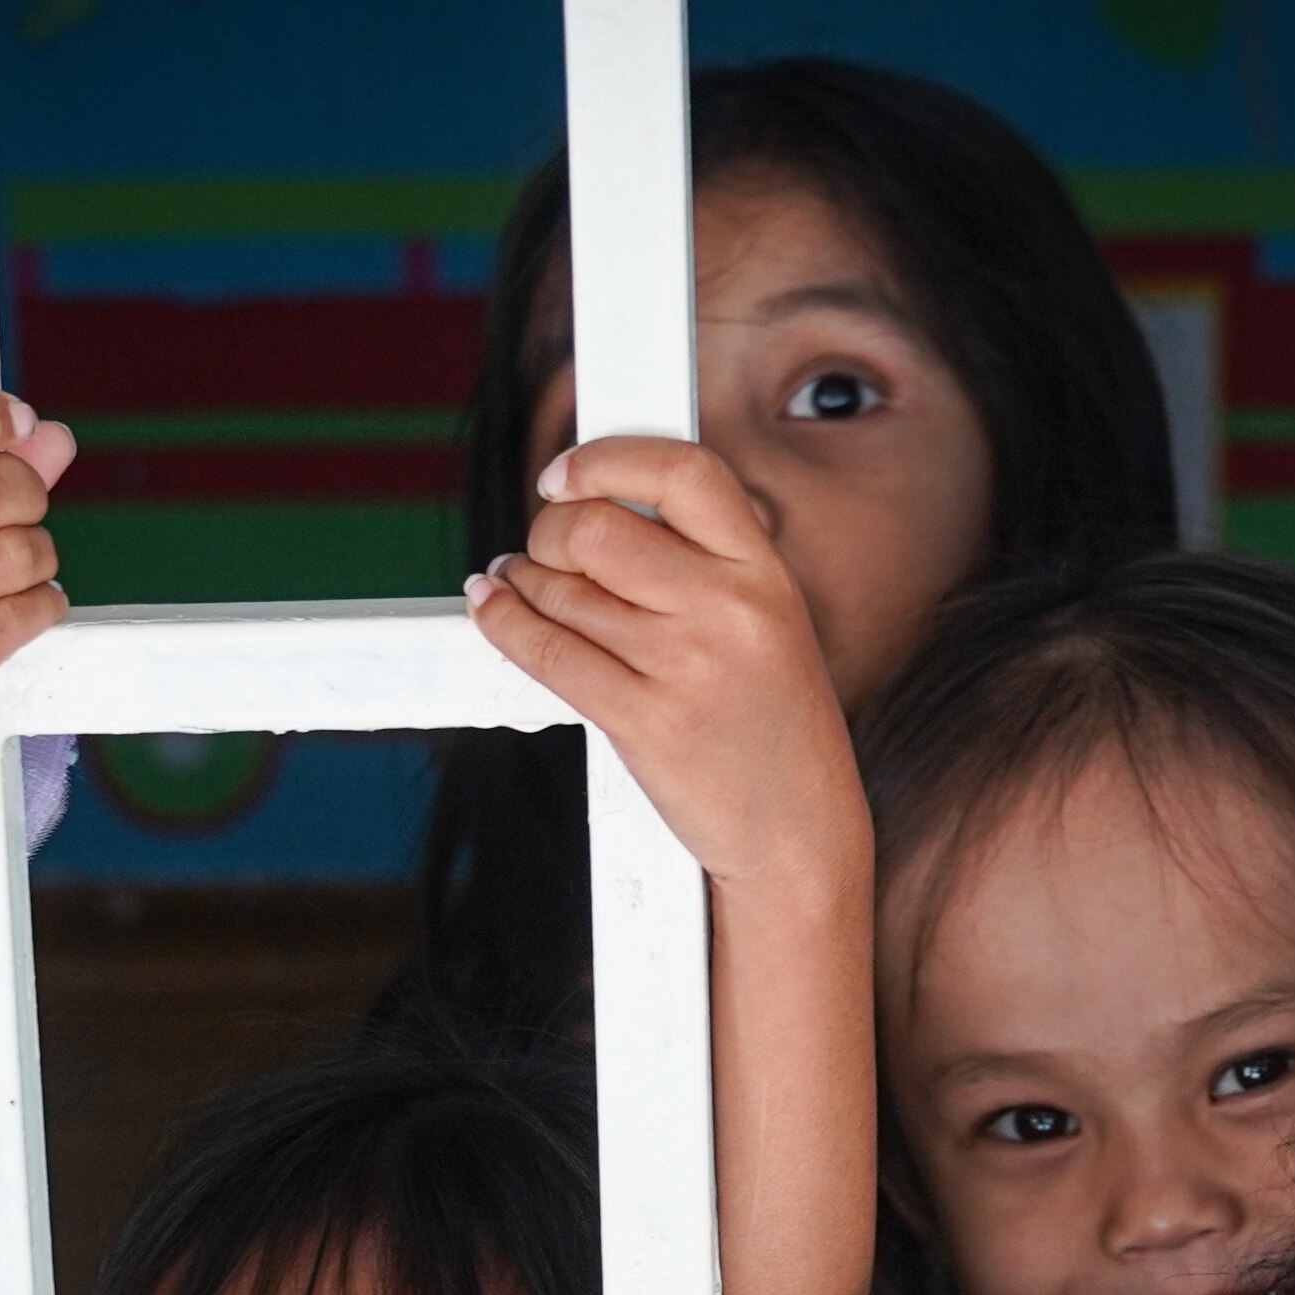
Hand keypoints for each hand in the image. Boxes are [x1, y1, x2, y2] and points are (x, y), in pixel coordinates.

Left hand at [464, 436, 869, 891]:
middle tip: (542, 549)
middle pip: (599, 528)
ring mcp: (686, 667)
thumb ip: (703, 566)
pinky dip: (504, 623)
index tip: (565, 472)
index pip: (685, 471)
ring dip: (522, 582)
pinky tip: (495, 611)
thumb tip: (596, 510)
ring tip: (516, 586)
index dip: (609, 459)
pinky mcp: (644, 723)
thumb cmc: (777, 731)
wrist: (799, 834)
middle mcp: (729, 611)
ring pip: (563, 591)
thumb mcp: (770, 626)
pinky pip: (548, 653)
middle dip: (549, 532)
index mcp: (765, 574)